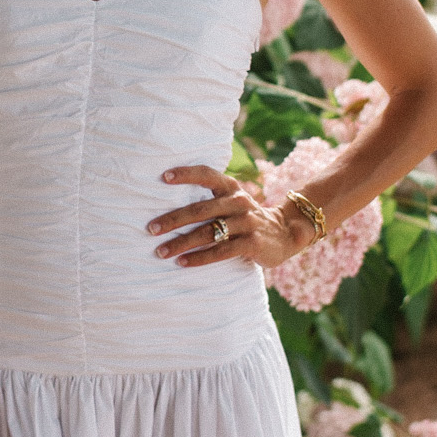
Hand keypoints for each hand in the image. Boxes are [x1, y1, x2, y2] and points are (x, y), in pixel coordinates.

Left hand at [147, 165, 319, 269]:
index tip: (163, 177)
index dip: (186, 174)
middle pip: (200, 209)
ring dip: (181, 243)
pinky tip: (182, 263)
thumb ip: (210, 200)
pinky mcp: (252, 243)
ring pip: (208, 232)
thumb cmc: (246, 218)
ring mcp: (246, 222)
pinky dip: (199, 258)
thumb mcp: (233, 202)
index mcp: (231, 188)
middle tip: (151, 228)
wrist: (285, 233)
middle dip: (173, 219)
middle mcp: (238, 202)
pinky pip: (220, 251)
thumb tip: (168, 205)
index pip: (207, 174)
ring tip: (161, 251)